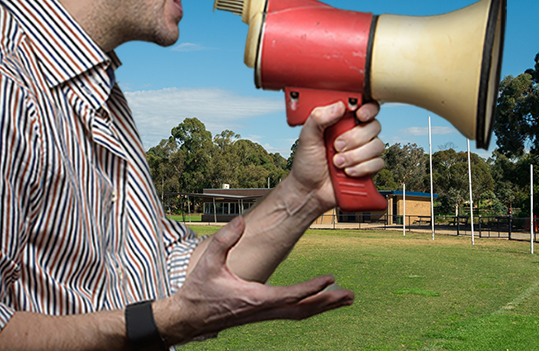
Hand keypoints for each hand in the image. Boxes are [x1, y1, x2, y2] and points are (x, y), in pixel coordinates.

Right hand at [157, 216, 353, 345]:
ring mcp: (264, 314)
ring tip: (344, 299)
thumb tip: (239, 221)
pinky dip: (308, 306)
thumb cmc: (198, 290)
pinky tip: (317, 301)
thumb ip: (224, 240)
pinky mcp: (261, 313)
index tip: (331, 279)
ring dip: (322, 306)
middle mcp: (263, 310)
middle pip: (303, 310)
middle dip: (327, 303)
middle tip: (350, 295)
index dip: (312, 288)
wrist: (188, 318)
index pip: (291, 295)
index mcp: (255, 299)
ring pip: (299, 313)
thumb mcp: (208, 262)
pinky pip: (291, 312)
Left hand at [289, 101, 384, 210]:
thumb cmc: (306, 163)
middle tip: (336, 146)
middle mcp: (356, 134)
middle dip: (355, 138)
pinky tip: (348, 172)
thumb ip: (318, 118)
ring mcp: (363, 151)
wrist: (309, 191)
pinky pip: (378, 163)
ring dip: (356, 156)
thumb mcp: (306, 137)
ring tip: (337, 163)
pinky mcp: (369, 168)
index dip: (368, 108)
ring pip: (377, 145)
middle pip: (374, 126)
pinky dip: (362, 168)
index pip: (365, 107)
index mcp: (342, 122)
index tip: (359, 115)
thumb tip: (339, 105)